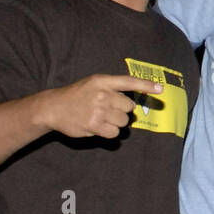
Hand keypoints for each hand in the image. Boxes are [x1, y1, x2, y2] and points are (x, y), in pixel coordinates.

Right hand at [39, 74, 163, 138]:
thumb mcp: (93, 84)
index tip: (161, 89)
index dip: (146, 85)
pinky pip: (114, 133)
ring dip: (115, 122)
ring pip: (123, 122)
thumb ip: (112, 88)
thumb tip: (133, 102)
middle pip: (129, 107)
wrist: (53, 108)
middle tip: (107, 110)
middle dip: (121, 111)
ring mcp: (98, 110)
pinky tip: (98, 127)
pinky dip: (110, 132)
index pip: (129, 82)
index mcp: (102, 81)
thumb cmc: (77, 96)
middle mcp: (102, 94)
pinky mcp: (94, 125)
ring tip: (101, 118)